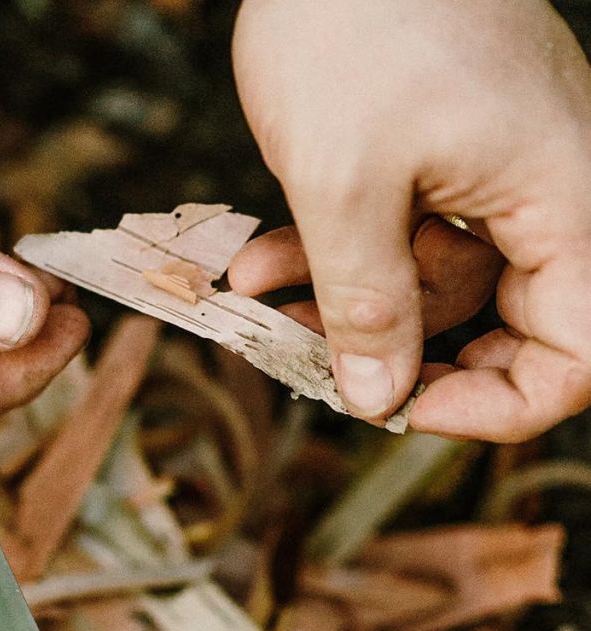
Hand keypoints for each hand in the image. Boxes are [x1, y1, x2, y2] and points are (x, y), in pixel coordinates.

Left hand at [230, 0, 590, 440]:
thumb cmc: (350, 25)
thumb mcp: (344, 184)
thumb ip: (366, 303)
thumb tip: (378, 399)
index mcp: (562, 200)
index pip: (578, 351)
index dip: (500, 405)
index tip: (402, 410)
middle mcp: (547, 189)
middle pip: (506, 322)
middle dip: (404, 354)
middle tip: (322, 370)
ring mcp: (495, 167)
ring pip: (434, 278)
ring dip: (343, 301)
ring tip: (255, 299)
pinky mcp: (443, 150)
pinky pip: (404, 229)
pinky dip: (334, 252)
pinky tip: (257, 262)